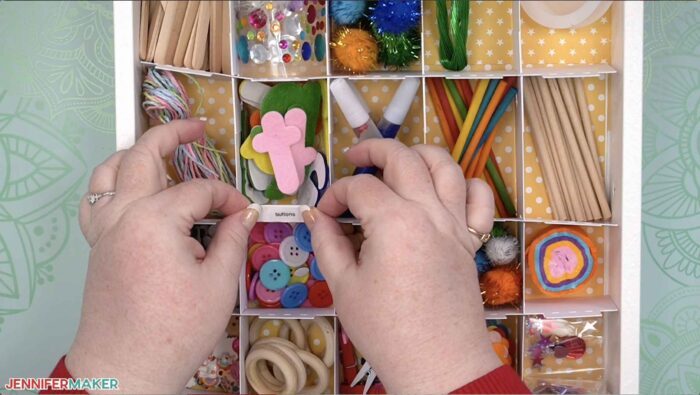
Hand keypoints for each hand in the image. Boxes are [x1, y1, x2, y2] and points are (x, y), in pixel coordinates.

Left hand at [68, 120, 257, 392]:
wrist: (127, 368)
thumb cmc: (176, 329)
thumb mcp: (219, 283)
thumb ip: (233, 238)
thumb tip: (245, 213)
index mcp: (155, 220)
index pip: (199, 191)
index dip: (228, 198)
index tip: (245, 215)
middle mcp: (123, 215)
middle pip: (142, 156)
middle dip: (172, 135)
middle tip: (197, 128)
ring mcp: (103, 230)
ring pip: (108, 171)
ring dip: (133, 152)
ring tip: (158, 150)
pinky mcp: (97, 247)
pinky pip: (96, 199)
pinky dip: (112, 183)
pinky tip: (129, 190)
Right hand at [303, 139, 500, 392]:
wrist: (438, 364)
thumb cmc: (386, 330)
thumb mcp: (345, 287)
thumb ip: (328, 243)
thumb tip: (317, 217)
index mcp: (395, 221)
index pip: (360, 187)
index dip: (335, 195)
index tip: (323, 215)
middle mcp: (429, 212)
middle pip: (403, 159)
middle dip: (373, 150)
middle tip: (353, 159)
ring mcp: (456, 224)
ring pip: (445, 166)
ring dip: (419, 153)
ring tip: (398, 161)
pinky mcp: (470, 241)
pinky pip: (479, 199)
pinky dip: (464, 184)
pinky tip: (444, 190)